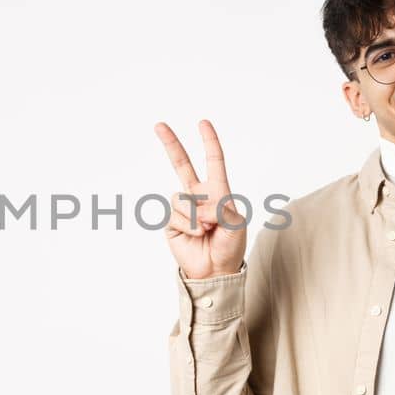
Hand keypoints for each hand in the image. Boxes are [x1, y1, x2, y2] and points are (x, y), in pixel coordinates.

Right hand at [154, 120, 247, 279]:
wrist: (215, 271)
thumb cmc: (229, 246)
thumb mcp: (236, 225)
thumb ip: (220, 210)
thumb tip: (198, 208)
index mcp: (217, 191)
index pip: (213, 161)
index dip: (209, 141)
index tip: (203, 123)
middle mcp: (198, 195)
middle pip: (181, 164)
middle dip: (170, 143)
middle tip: (159, 124)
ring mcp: (183, 208)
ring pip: (181, 198)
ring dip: (195, 216)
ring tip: (205, 230)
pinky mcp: (171, 222)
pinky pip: (174, 215)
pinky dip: (187, 225)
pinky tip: (195, 235)